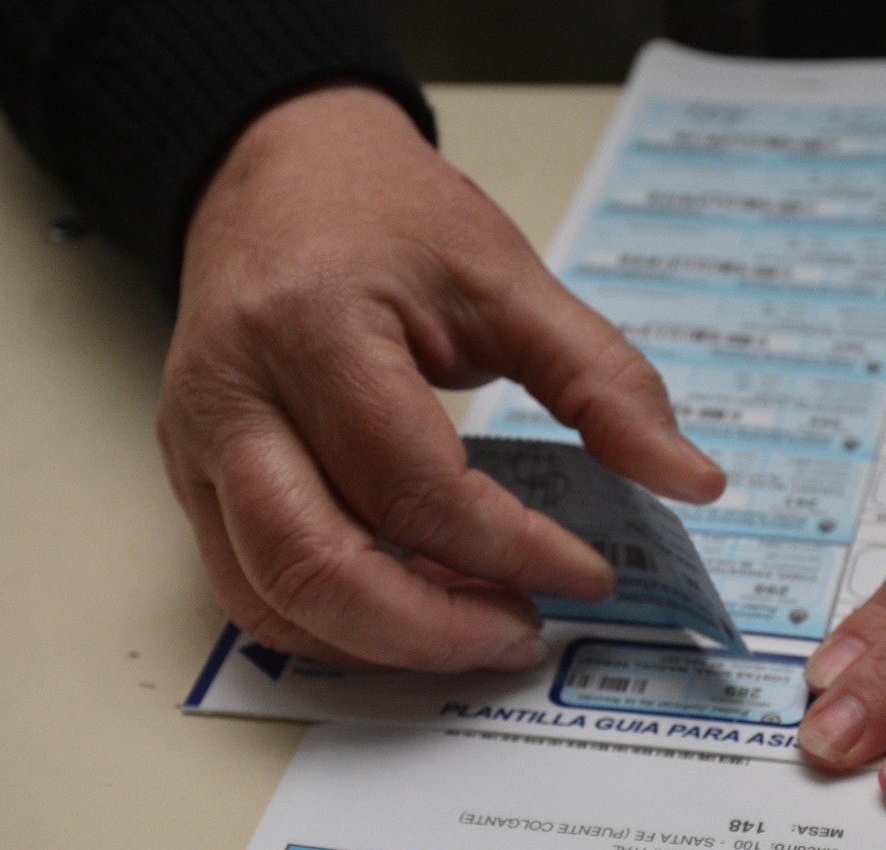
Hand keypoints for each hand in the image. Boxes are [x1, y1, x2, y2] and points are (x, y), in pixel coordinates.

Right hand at [157, 85, 723, 669]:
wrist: (278, 170)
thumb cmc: (388, 215)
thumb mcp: (511, 278)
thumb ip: (604, 381)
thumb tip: (690, 480)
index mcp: (312, 328)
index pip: (412, 484)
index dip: (511, 547)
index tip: (588, 573)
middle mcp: (232, 397)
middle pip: (317, 565)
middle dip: (434, 627)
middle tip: (521, 631)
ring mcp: (198, 446)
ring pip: (273, 597)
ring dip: (382, 642)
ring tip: (477, 626)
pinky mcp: (195, 478)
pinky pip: (252, 589)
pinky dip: (335, 624)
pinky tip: (413, 610)